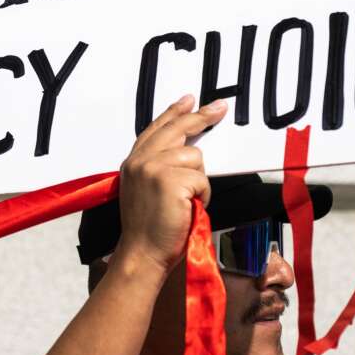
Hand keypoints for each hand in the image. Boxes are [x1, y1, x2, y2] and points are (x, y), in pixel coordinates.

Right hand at [112, 94, 228, 275]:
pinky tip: (189, 208)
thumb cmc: (148, 229)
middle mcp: (141, 160)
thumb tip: (186, 150)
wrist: (142, 254)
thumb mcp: (144, 190)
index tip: (189, 100)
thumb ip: (158, 167)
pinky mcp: (171, 180)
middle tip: (220, 108)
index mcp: (134, 162)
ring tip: (187, 201)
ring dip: (199, 181)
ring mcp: (154, 168)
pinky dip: (203, 195)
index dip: (174, 112)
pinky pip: (202, 179)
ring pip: (195, 157)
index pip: (157, 128)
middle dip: (201, 117)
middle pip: (178, 130)